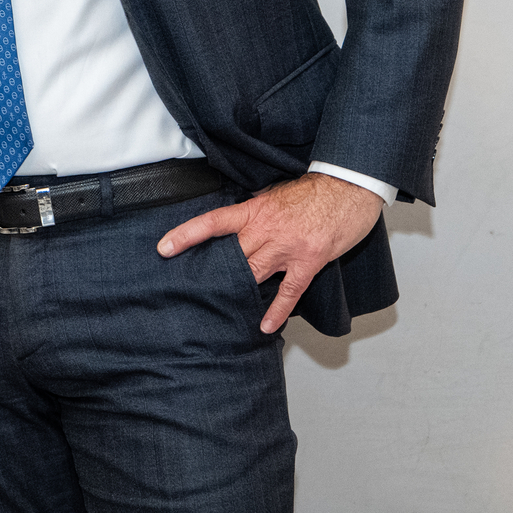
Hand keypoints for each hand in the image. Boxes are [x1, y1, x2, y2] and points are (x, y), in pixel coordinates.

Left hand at [156, 171, 382, 332]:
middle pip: (231, 255)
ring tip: (221, 306)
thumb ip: (254, 212)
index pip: (212, 222)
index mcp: (254, 209)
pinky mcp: (308, 262)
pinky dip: (277, 310)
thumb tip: (236, 225)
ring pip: (253, 273)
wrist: (349, 187)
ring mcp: (286, 247)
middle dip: (213, 272)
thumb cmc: (313, 191)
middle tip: (192, 288)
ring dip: (239, 289)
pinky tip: (265, 324)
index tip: (164, 248)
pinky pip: (288, 291)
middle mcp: (266, 229)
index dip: (186, 235)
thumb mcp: (274, 195)